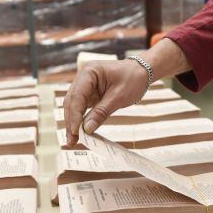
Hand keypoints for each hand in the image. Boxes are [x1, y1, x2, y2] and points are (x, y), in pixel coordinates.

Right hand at [63, 38, 192, 144]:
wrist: (142, 72)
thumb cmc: (133, 79)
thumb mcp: (118, 97)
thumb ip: (101, 113)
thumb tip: (87, 129)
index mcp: (89, 72)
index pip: (77, 96)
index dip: (75, 115)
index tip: (76, 131)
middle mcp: (83, 76)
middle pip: (71, 101)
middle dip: (71, 121)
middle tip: (72, 140)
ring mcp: (85, 84)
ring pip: (73, 105)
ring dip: (73, 122)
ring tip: (74, 139)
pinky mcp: (89, 92)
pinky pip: (81, 106)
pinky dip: (80, 118)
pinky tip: (80, 131)